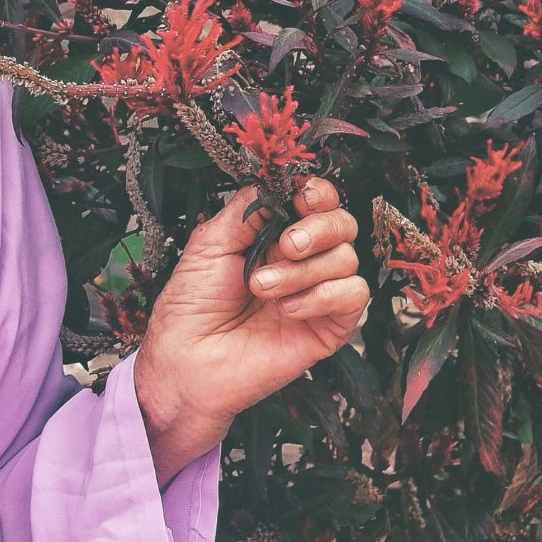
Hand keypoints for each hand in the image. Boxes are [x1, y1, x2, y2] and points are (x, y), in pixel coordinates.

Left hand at [131, 178, 368, 485]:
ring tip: (262, 288)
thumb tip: (279, 181)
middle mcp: (302, 259)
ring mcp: (318, 291)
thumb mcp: (210, 243)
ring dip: (303, 270)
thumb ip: (247, 209)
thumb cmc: (192, 303)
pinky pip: (353, 295)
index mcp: (274, 233)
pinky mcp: (330, 326)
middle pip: (343, 224)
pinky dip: (321, 296)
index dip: (317, 192)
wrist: (188, 360)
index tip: (304, 194)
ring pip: (347, 259)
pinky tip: (286, 310)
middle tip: (285, 245)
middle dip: (318, 228)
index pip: (315, 201)